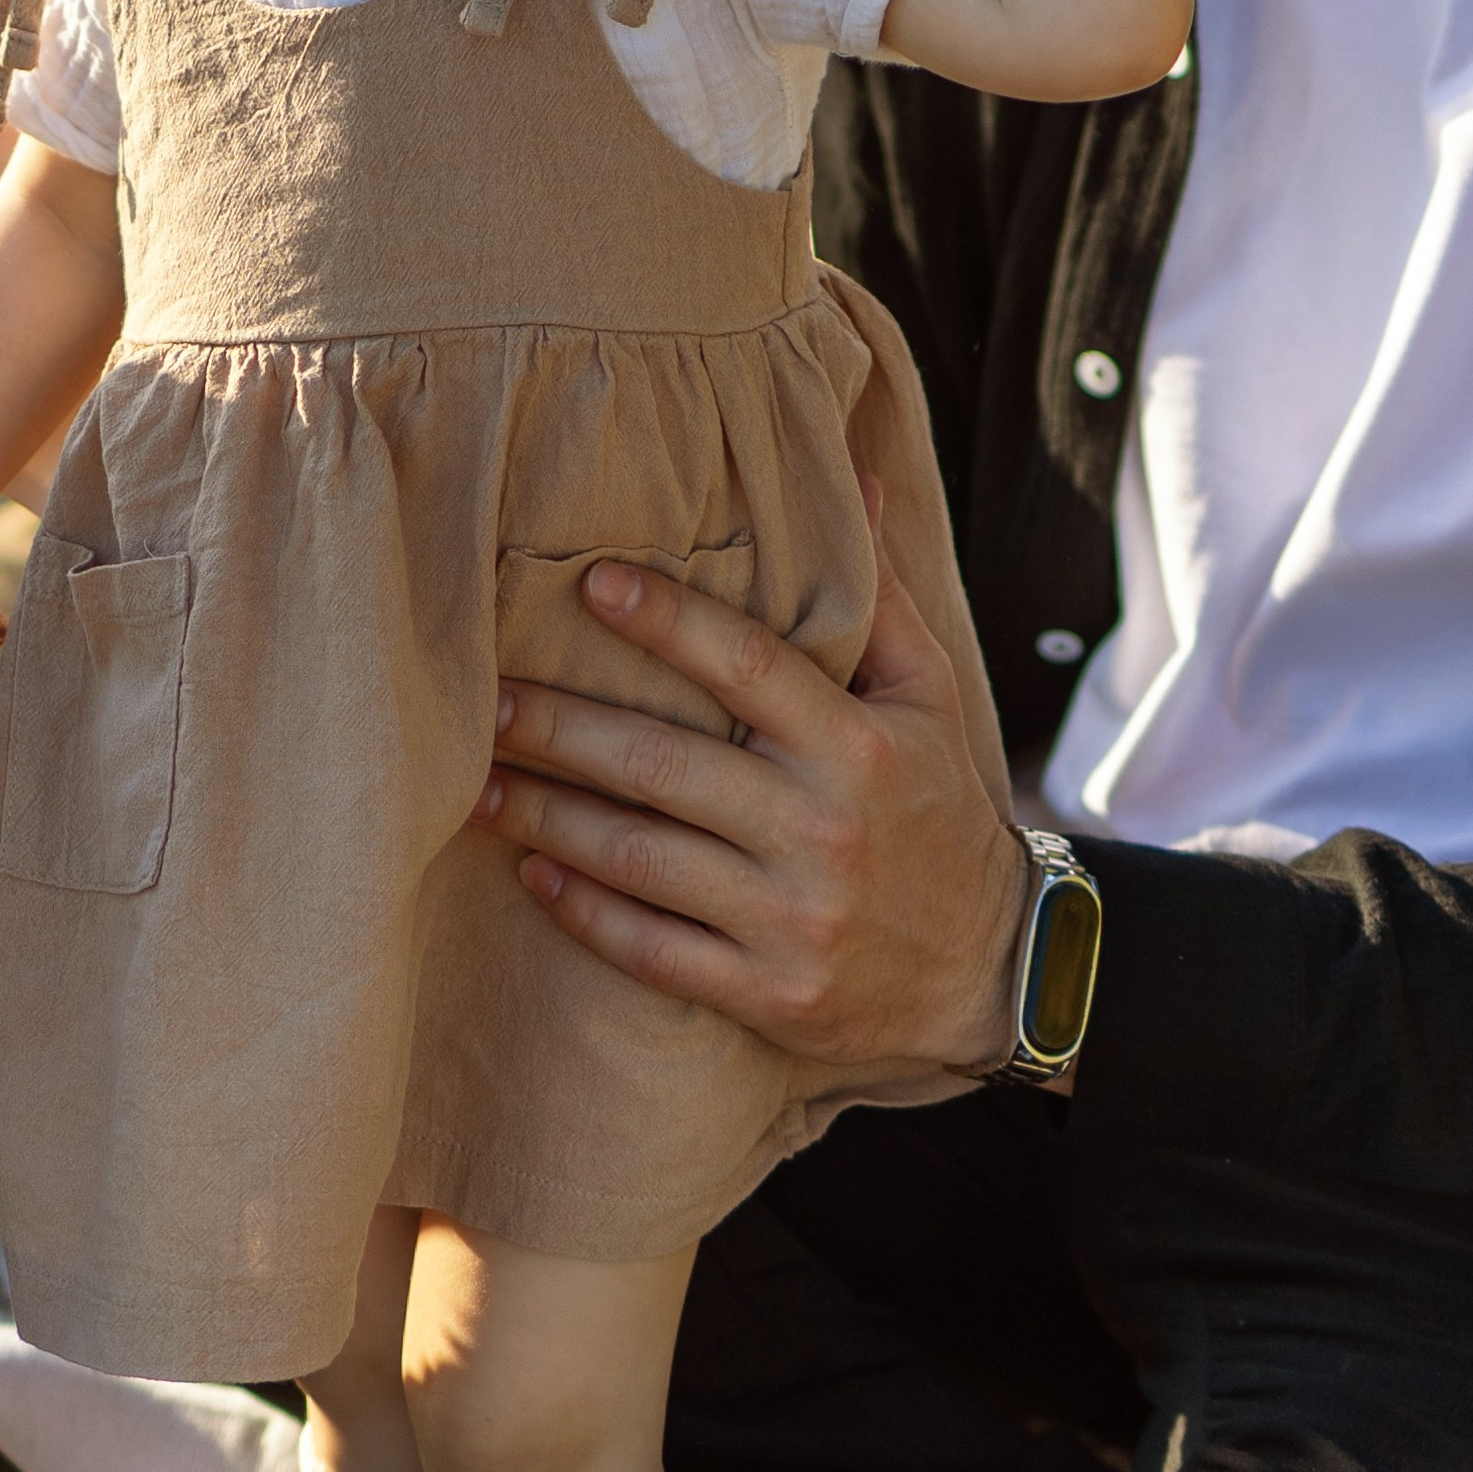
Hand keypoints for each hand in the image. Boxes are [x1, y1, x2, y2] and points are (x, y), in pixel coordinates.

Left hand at [473, 517, 1029, 1088]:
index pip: (749, 667)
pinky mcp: (767, 992)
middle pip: (666, 767)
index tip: (590, 581)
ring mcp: (792, 919)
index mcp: (859, 748)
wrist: (995, 973)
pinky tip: (532, 871)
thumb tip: (857, 479)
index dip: (667, 620)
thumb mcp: (929, 701)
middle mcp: (822, 831)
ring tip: (477, 782)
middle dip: (563, 728)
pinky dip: (585, 913)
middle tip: (488, 697)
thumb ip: (880, 598)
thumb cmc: (940, 811)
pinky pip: (654, 951)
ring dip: (548, 817)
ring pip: (643, 859)